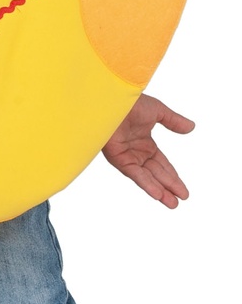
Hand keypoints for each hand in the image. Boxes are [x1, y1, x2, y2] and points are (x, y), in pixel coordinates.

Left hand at [102, 93, 193, 207]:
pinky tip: (157, 193)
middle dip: (169, 186)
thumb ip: (173, 121)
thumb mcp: (158, 111)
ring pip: (146, 177)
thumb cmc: (131, 101)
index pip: (162, 163)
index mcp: (144, 142)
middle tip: (182, 199)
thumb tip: (191, 127)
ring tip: (172, 204)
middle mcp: (136, 151)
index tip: (184, 190)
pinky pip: (135, 173)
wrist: (113, 99)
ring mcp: (127, 155)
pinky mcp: (118, 157)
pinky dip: (146, 183)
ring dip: (159, 190)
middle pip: (156, 173)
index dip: (173, 176)